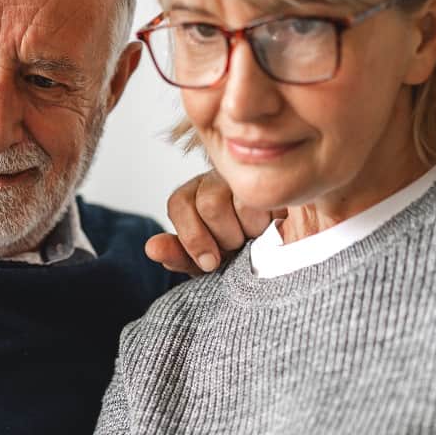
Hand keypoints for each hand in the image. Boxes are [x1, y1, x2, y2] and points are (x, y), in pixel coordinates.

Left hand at [146, 169, 282, 274]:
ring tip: (259, 236)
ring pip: (242, 200)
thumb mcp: (208, 261)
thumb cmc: (242, 253)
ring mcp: (249, 171)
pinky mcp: (277, 175)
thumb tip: (152, 248)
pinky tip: (275, 225)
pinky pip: (269, 199)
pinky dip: (271, 222)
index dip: (192, 236)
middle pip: (209, 202)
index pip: (180, 203)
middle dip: (225, 237)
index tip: (210, 263)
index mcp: (196, 193)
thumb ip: (181, 255)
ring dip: (251, 230)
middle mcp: (219, 176)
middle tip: (239, 247)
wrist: (283, 252)